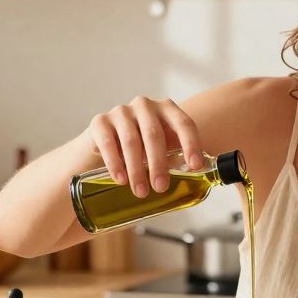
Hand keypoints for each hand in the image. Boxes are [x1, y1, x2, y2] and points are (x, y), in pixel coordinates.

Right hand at [86, 97, 204, 197]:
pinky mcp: (100, 121)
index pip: (184, 124)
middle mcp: (145, 106)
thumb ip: (179, 158)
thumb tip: (197, 181)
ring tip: (141, 191)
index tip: (194, 166)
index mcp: (167, 109)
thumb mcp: (163, 147)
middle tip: (161, 187)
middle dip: (158, 164)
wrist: (107, 140)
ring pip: (131, 140)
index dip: (191, 144)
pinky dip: (115, 163)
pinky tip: (121, 180)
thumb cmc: (143, 145)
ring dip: (137, 169)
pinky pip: (108, 143)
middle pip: (154, 134)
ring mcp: (121, 111)